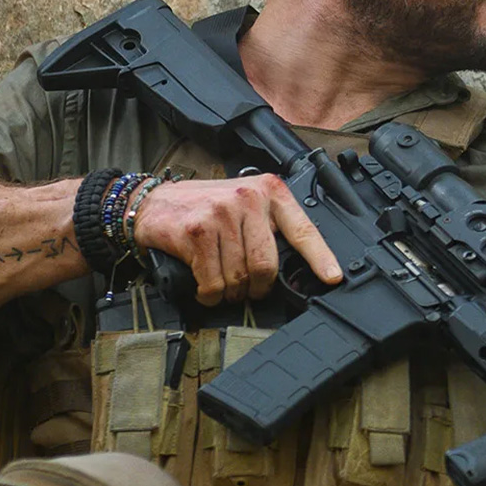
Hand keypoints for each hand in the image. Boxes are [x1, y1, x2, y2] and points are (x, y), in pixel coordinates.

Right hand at [129, 174, 343, 304]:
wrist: (151, 203)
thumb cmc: (203, 207)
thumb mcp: (244, 203)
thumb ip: (267, 224)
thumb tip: (294, 264)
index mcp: (268, 191)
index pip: (303, 229)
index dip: (320, 257)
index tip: (333, 277)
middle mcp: (248, 198)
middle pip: (267, 265)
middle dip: (258, 288)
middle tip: (248, 290)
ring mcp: (221, 213)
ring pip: (239, 276)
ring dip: (231, 292)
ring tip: (223, 286)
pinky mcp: (197, 231)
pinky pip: (213, 281)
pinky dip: (210, 294)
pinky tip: (206, 288)